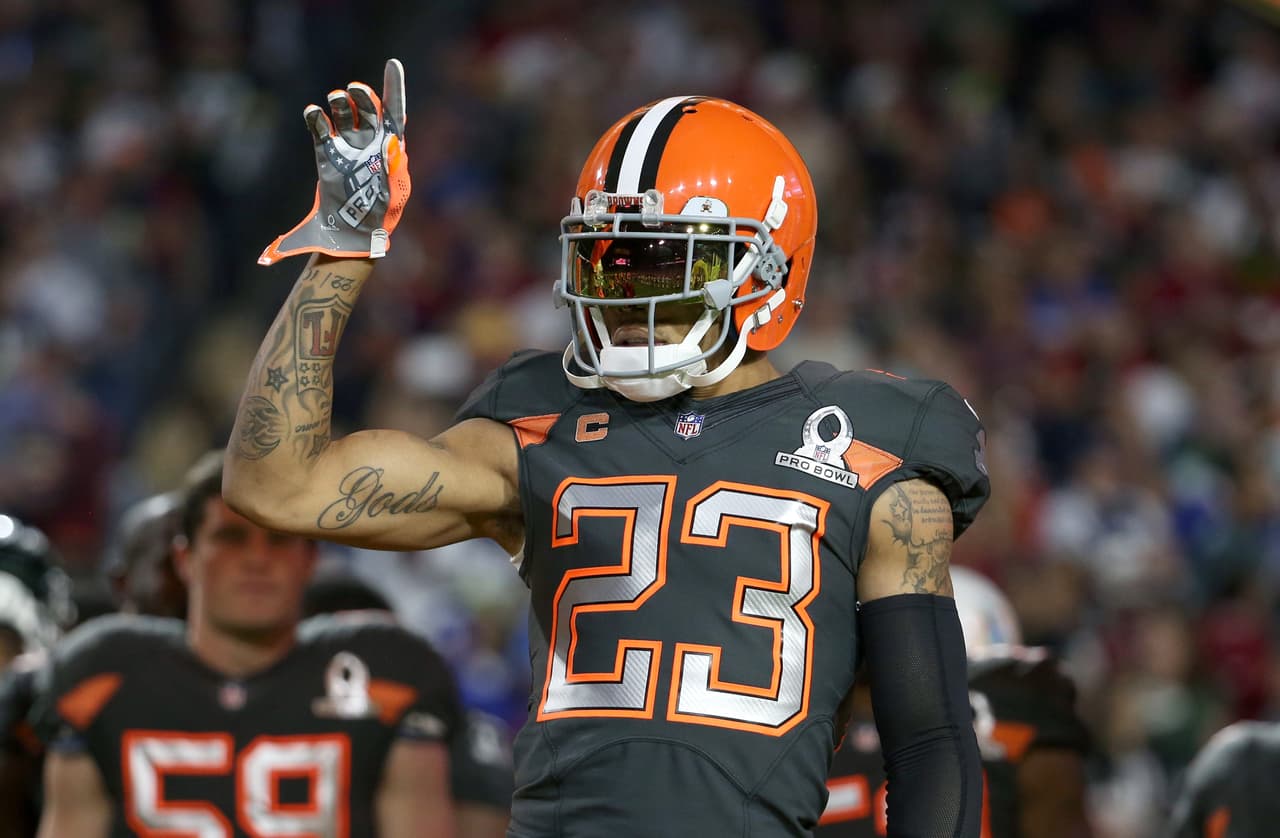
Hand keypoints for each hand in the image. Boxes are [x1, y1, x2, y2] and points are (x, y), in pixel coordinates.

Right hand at [259, 59, 409, 263]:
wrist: (352, 235)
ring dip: (341, 104)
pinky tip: (313, 112)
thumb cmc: (377, 217)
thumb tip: (391, 142)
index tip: (393, 63)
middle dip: (362, 97)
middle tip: (353, 90)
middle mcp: (370, 145)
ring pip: (345, 116)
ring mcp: (349, 149)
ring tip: (335, 99)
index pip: (395, 112)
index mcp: (391, 149)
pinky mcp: (327, 156)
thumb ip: (392, 167)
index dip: (394, 88)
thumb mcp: (390, 193)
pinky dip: (317, 119)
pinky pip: (321, 130)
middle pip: (367, 110)